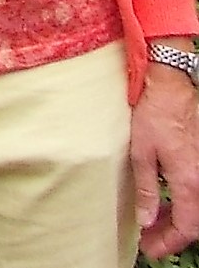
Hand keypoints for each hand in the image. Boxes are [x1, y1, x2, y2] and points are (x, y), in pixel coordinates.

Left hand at [133, 53, 198, 256]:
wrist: (172, 87)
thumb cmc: (154, 115)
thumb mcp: (141, 153)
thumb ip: (147, 189)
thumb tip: (146, 220)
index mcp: (190, 181)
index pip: (187, 227)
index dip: (169, 243)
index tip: (151, 248)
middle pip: (195, 221)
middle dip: (172, 235)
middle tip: (150, 239)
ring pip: (196, 207)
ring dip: (178, 219)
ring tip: (154, 223)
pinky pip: (196, 192)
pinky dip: (183, 202)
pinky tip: (166, 202)